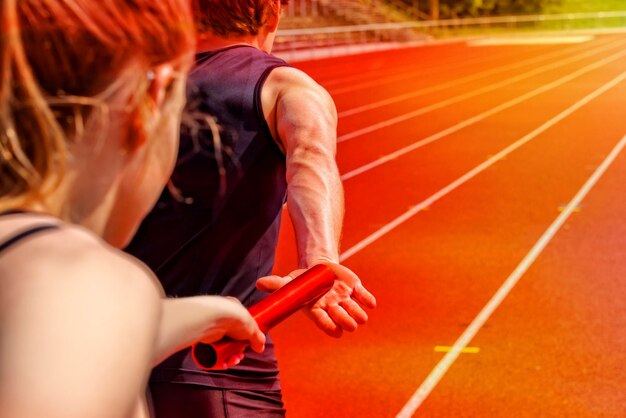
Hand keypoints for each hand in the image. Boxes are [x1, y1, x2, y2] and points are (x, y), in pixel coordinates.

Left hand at [198, 296, 265, 367]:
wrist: (215, 319)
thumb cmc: (234, 317)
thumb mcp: (253, 328)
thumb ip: (258, 339)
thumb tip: (260, 347)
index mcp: (234, 311)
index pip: (241, 327)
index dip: (245, 339)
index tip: (249, 346)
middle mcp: (222, 319)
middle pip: (232, 340)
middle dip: (237, 352)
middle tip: (239, 355)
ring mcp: (212, 329)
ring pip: (222, 349)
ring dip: (229, 358)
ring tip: (233, 360)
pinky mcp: (204, 340)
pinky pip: (211, 354)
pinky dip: (218, 361)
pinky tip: (224, 363)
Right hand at [256, 262, 375, 337]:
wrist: (319, 269)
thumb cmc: (302, 281)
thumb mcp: (289, 282)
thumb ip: (276, 284)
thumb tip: (258, 283)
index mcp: (317, 309)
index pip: (324, 322)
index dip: (330, 326)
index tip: (336, 331)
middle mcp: (332, 308)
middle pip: (342, 318)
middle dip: (346, 319)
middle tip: (349, 321)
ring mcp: (345, 300)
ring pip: (355, 311)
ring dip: (358, 312)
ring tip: (360, 315)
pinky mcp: (356, 290)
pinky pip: (364, 297)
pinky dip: (367, 299)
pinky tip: (369, 302)